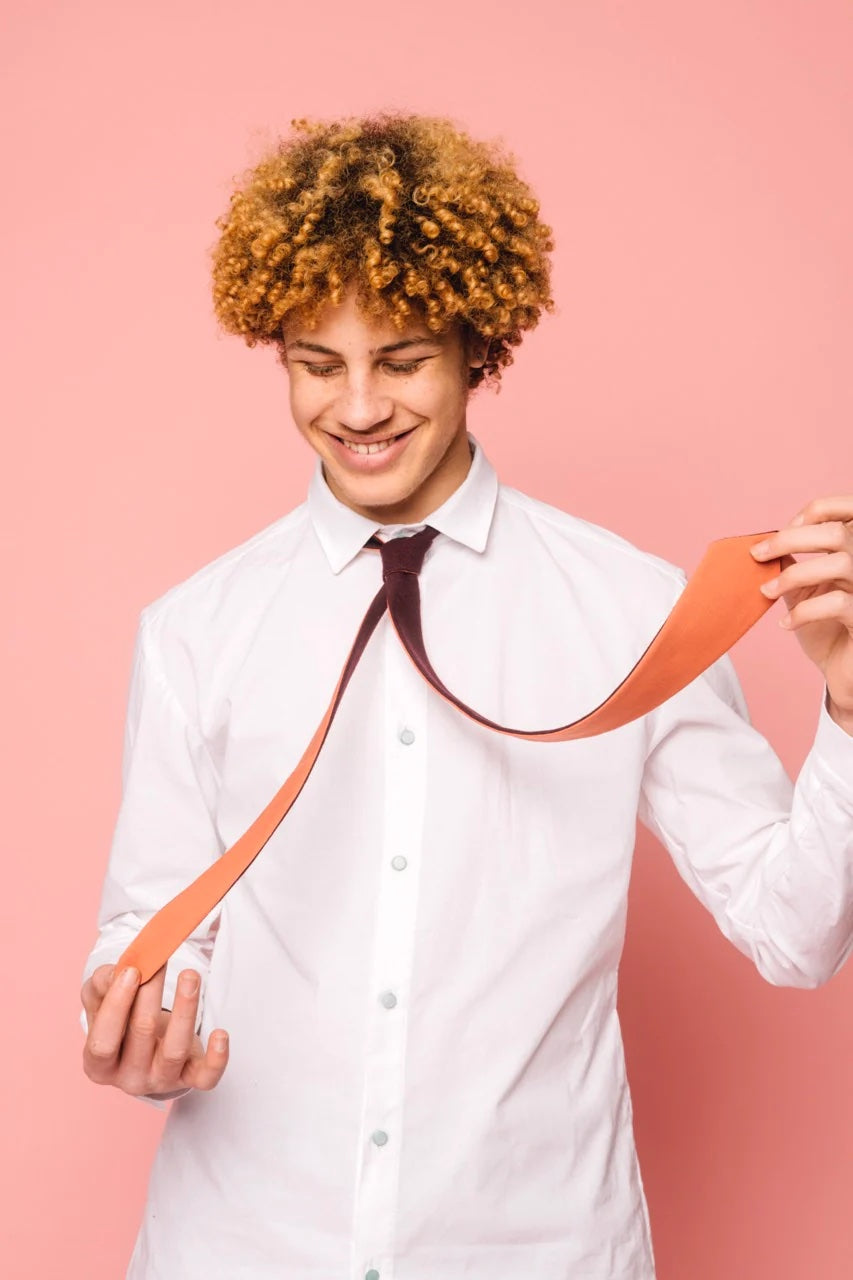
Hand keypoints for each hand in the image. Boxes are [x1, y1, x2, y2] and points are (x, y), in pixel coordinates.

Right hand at [81, 962, 228, 1097]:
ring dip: (185, 1010)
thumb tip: (121, 972)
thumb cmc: (121, 1021)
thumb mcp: (101, 1001)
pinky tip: (220, 1033)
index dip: (117, 1006)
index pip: (103, 1042)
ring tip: (190, 976)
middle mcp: (129, 1079)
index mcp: (98, 1065)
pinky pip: (206, 1078)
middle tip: (160, 962)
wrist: (146, 1047)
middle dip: (151, 994)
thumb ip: (102, 984)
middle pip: (142, 1034)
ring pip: (175, 1050)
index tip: (133, 971)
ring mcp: (161, 1080)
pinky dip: (217, 1058)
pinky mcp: (190, 1078)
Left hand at [751, 496, 852, 718]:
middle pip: (838, 532)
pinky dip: (803, 611)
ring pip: (840, 563)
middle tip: (757, 554)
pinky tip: (786, 624)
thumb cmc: (828, 630)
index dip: (816, 511)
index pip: (850, 507)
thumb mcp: (807, 590)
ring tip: (767, 591)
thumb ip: (793, 564)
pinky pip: (837, 603)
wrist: (845, 674)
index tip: (786, 529)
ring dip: (793, 575)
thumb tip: (763, 542)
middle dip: (789, 539)